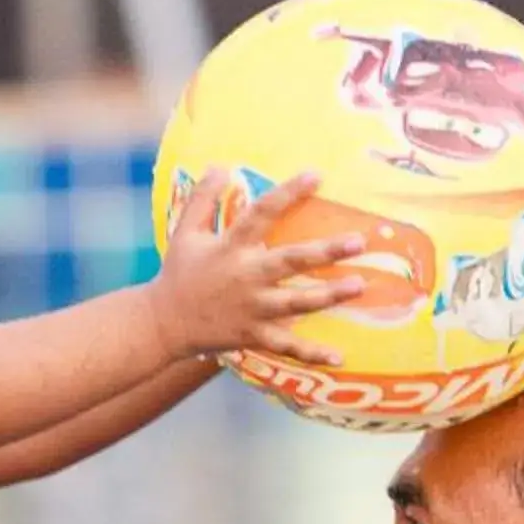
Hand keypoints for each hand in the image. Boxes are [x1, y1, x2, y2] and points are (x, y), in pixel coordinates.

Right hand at [150, 170, 367, 365]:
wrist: (163, 323)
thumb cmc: (178, 273)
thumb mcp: (185, 232)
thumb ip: (202, 198)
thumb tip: (220, 166)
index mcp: (230, 247)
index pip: (261, 213)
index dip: (288, 193)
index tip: (316, 176)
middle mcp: (245, 276)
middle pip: (290, 261)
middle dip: (325, 251)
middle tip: (358, 241)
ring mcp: (252, 309)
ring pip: (296, 303)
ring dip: (329, 295)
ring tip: (359, 285)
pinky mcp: (253, 335)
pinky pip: (286, 346)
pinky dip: (311, 353)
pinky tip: (338, 357)